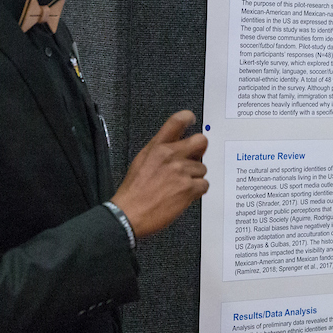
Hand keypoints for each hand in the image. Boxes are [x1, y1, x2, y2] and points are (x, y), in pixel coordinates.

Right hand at [110, 110, 207, 237]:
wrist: (129, 214)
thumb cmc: (134, 191)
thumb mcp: (142, 160)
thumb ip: (160, 150)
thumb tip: (176, 146)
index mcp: (157, 147)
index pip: (176, 121)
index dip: (188, 117)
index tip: (192, 119)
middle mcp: (171, 155)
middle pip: (200, 141)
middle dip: (201, 149)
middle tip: (195, 158)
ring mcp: (181, 171)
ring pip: (202, 168)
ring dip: (195, 177)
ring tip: (179, 186)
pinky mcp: (188, 188)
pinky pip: (204, 185)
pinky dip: (197, 191)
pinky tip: (184, 195)